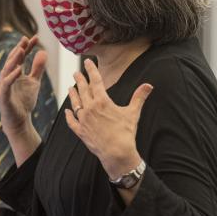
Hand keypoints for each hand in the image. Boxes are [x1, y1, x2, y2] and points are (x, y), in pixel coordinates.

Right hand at [0, 36, 46, 136]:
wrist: (19, 121)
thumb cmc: (24, 101)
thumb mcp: (34, 82)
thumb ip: (38, 68)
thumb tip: (43, 52)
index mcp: (15, 72)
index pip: (20, 56)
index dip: (27, 47)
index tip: (35, 37)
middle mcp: (7, 76)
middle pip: (12, 60)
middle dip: (18, 49)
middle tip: (25, 39)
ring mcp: (4, 86)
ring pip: (6, 70)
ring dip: (13, 60)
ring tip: (21, 50)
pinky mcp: (3, 96)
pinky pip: (6, 84)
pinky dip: (12, 76)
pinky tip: (19, 69)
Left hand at [65, 59, 152, 178]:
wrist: (116, 152)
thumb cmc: (125, 133)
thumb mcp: (133, 113)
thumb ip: (139, 97)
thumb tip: (149, 85)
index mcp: (102, 101)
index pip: (95, 81)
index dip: (91, 70)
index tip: (87, 62)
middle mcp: (90, 108)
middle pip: (83, 90)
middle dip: (80, 80)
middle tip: (76, 73)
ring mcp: (83, 120)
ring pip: (76, 103)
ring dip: (73, 94)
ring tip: (70, 88)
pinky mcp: (81, 132)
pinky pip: (72, 122)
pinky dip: (69, 116)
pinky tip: (68, 111)